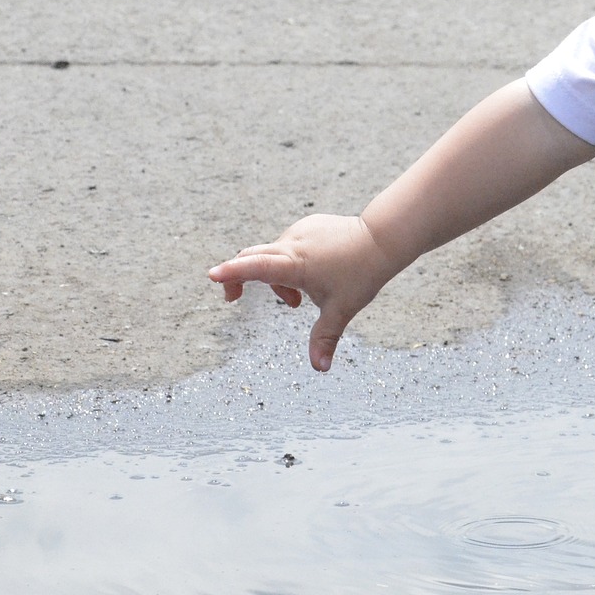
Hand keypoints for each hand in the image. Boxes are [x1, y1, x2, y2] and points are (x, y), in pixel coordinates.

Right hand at [207, 214, 400, 371]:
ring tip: (297, 302)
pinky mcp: (307, 225)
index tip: (212, 274)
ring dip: (277, 279)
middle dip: (241, 279)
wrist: (382, 239)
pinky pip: (288, 245)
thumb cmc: (362, 274)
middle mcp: (292, 243)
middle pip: (252, 258)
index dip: (232, 272)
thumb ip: (325, 338)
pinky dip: (289, 263)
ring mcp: (299, 231)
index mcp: (296, 264)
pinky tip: (312, 275)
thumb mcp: (342, 309)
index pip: (256, 266)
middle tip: (233, 298)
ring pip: (273, 255)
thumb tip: (320, 368)